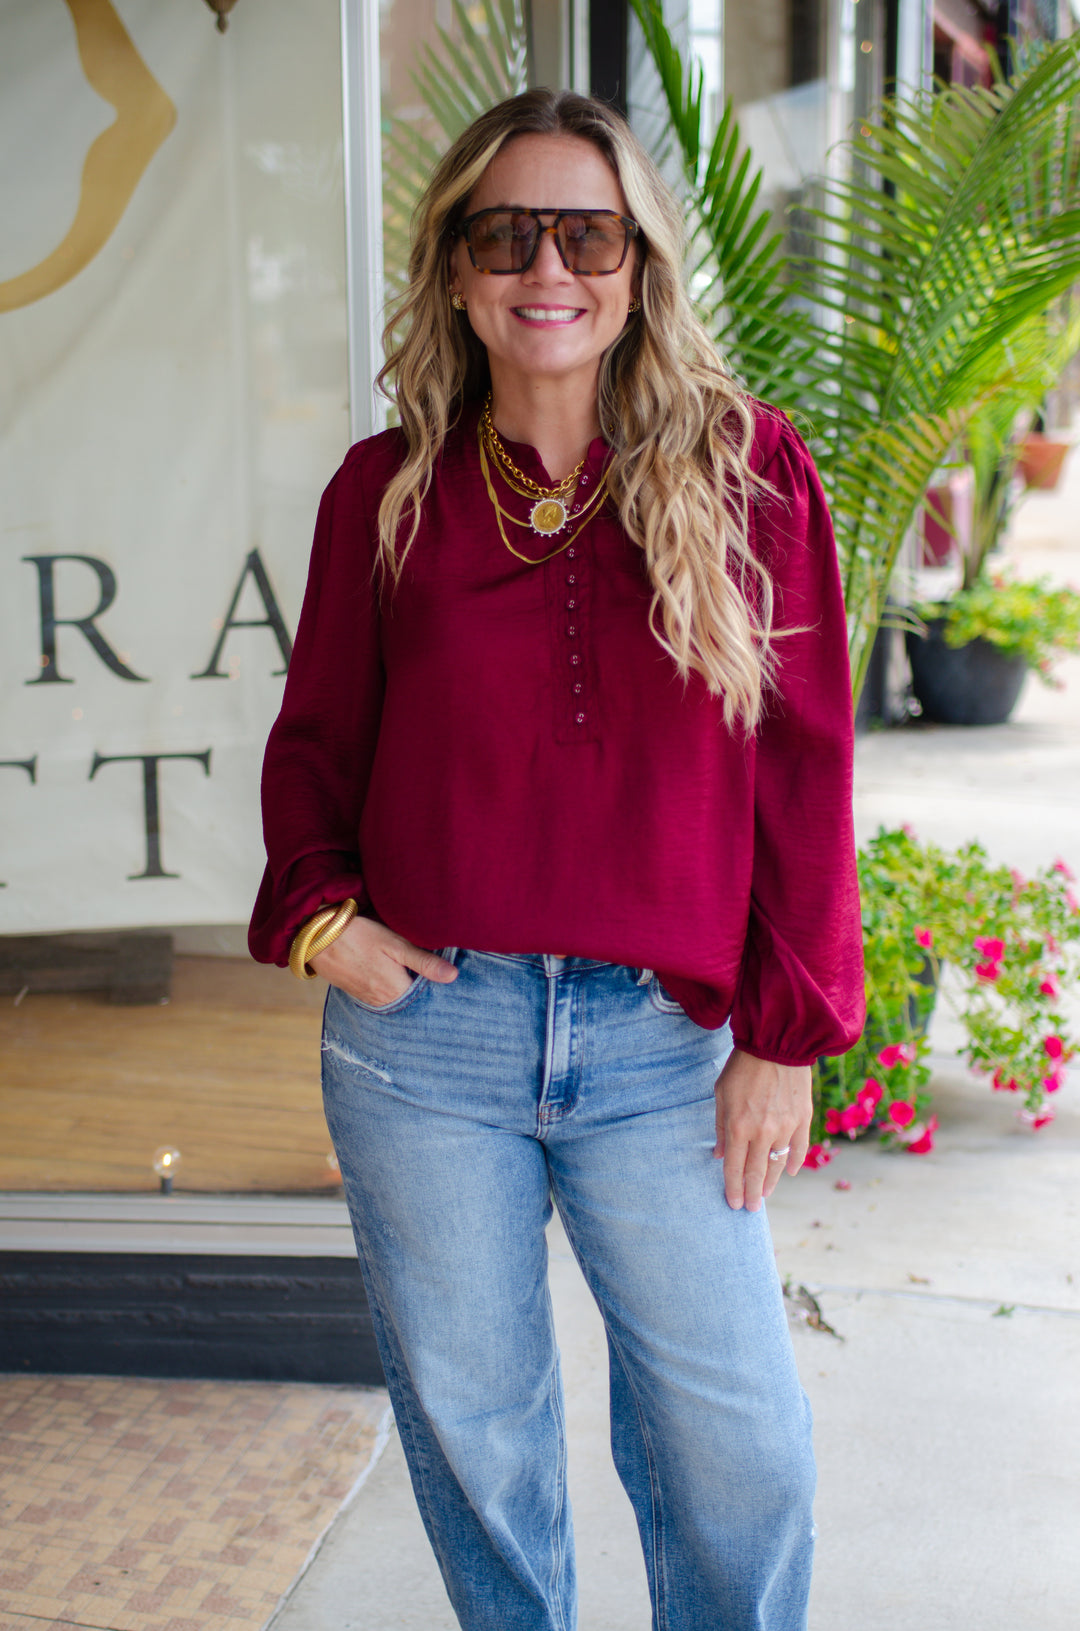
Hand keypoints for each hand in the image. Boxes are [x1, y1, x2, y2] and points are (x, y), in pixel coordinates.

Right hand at [310, 915, 457, 1005]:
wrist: (316, 937)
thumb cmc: (358, 935)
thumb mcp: (395, 944)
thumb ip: (423, 962)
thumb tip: (453, 976)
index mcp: (396, 990)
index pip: (426, 997)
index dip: (436, 987)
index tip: (444, 977)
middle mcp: (382, 1001)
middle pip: (410, 1000)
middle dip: (421, 989)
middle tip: (430, 971)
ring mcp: (367, 998)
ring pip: (395, 999)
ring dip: (404, 988)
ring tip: (412, 971)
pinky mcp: (356, 992)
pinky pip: (380, 996)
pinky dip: (389, 987)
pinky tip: (391, 972)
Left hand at [713, 1049, 811, 1211]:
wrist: (777, 1043)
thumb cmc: (743, 1066)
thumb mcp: (721, 1094)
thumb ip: (721, 1127)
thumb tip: (719, 1155)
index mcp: (738, 1127)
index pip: (734, 1168)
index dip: (732, 1188)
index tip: (733, 1204)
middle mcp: (763, 1132)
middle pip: (756, 1172)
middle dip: (751, 1194)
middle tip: (749, 1208)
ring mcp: (785, 1127)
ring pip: (778, 1164)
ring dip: (770, 1182)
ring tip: (764, 1194)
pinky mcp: (803, 1119)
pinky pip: (799, 1148)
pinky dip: (793, 1162)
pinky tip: (788, 1172)